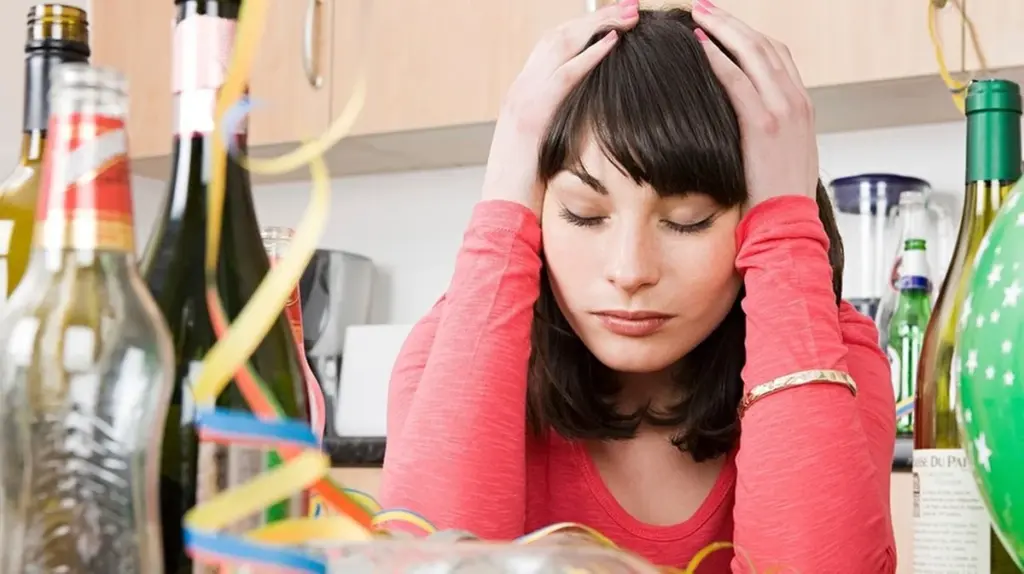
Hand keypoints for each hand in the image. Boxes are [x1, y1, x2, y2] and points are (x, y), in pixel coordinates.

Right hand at [481, 0, 639, 217]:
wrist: (502, 212)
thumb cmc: (529, 189)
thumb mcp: (550, 147)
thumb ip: (565, 125)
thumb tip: (594, 119)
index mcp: (525, 94)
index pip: (556, 45)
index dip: (587, 27)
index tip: (617, 19)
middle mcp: (521, 88)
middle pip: (560, 34)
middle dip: (597, 16)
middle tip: (630, 5)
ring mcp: (523, 98)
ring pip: (561, 43)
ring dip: (598, 25)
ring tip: (629, 15)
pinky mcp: (531, 114)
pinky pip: (564, 75)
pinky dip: (590, 55)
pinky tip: (613, 42)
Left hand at [691, 0, 817, 207]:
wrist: (789, 222)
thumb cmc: (776, 195)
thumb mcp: (780, 153)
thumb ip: (766, 128)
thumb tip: (740, 119)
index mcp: (802, 105)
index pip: (776, 54)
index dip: (747, 34)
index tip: (722, 24)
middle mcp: (796, 100)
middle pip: (763, 44)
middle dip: (731, 22)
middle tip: (703, 7)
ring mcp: (783, 110)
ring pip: (752, 52)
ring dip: (721, 29)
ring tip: (696, 14)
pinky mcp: (764, 125)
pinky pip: (737, 81)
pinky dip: (717, 58)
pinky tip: (698, 44)